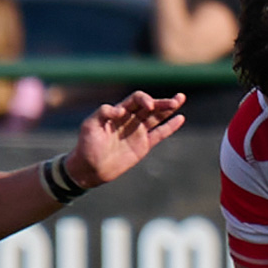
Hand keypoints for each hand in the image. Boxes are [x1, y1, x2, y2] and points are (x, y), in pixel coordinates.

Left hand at [67, 90, 186, 184]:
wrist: (90, 169)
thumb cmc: (87, 146)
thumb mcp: (90, 126)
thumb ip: (103, 113)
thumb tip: (120, 109)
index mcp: (118, 112)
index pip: (135, 100)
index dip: (144, 99)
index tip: (148, 106)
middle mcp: (130, 119)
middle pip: (150, 106)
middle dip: (163, 102)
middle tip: (177, 99)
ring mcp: (137, 132)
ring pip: (156, 117)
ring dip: (168, 108)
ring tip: (180, 99)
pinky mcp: (143, 145)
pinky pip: (159, 134)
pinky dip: (170, 126)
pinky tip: (180, 118)